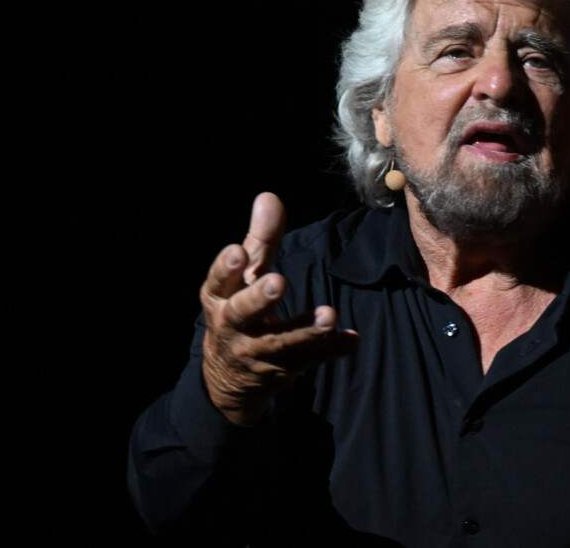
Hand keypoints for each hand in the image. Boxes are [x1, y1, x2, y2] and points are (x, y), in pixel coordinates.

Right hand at [199, 192, 358, 423]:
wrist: (230, 373)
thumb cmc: (239, 306)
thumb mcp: (245, 274)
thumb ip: (260, 238)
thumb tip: (268, 196)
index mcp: (220, 298)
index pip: (219, 281)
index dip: (226, 268)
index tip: (238, 251)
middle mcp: (233, 325)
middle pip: (243, 312)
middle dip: (260, 298)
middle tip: (279, 282)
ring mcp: (256, 351)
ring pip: (280, 342)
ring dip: (306, 330)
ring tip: (329, 316)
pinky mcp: (281, 368)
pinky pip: (308, 359)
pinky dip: (330, 350)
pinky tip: (350, 339)